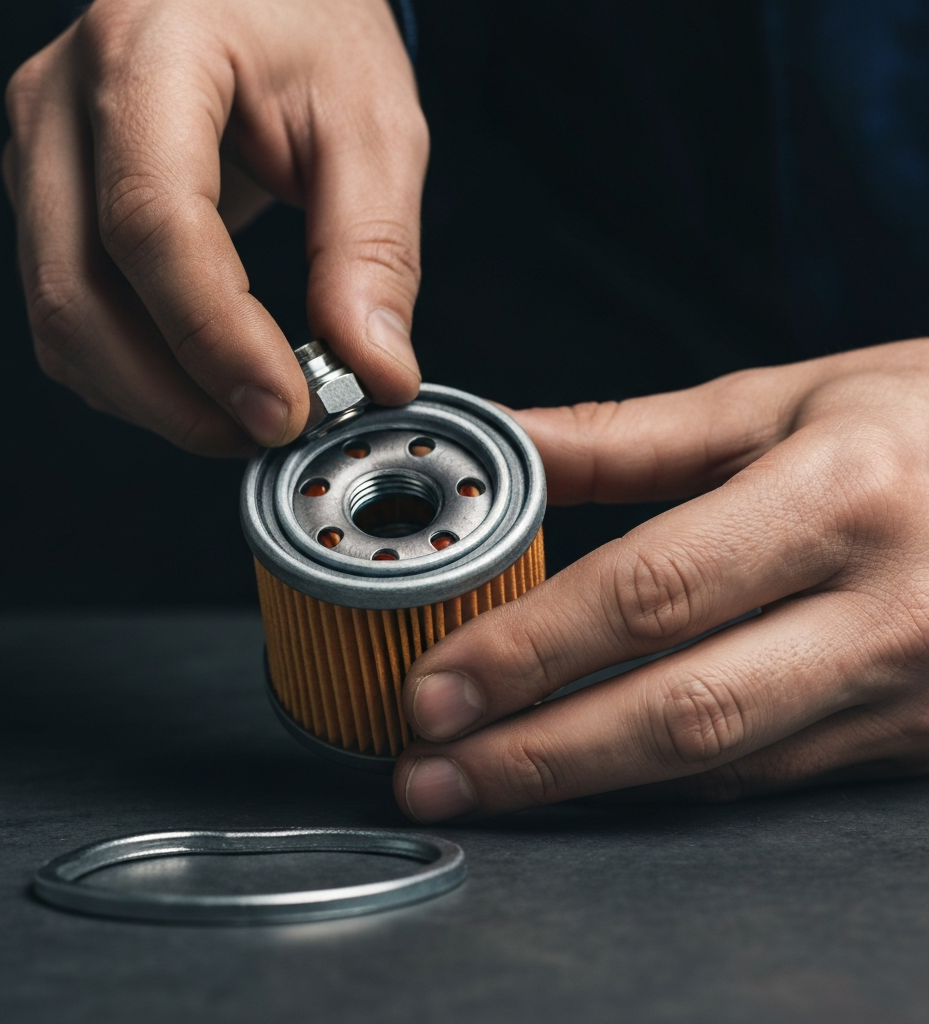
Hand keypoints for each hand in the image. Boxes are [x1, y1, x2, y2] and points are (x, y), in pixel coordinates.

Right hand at [3, 0, 426, 453]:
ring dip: (152, 398)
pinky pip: (68, 313)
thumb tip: (376, 371)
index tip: (286, 410)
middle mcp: (64, 102)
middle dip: (176, 397)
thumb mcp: (371, 123)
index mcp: (148, 54)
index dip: (216, 339)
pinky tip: (201, 383)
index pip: (155, 224)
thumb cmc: (310, 24)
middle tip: (269, 432)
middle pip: (79, 291)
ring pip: (62, 319)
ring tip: (246, 415)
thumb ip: (372, 251)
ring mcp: (40, 152)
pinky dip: (132, 373)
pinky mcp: (47, 196)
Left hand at [393, 338, 928, 820]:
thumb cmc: (928, 423)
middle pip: (679, 710)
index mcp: (840, 498)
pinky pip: (765, 775)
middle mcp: (884, 611)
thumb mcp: (786, 401)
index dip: (531, 649)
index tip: (437, 682)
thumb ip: (631, 436)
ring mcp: (908, 693)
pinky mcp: (910, 740)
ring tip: (482, 785)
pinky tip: (588, 774)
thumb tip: (507, 447)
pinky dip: (663, 782)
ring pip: (718, 764)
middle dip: (536, 754)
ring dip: (587, 784)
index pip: (652, 591)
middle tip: (429, 769)